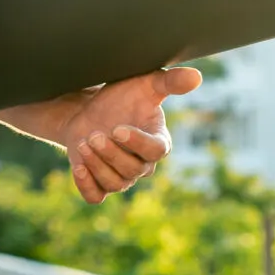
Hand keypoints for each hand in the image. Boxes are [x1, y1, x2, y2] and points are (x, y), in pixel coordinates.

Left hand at [64, 66, 201, 204]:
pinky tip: (78, 167)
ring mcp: (121, 177)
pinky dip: (86, 185)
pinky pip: (95, 197)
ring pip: (114, 184)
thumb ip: (169, 82)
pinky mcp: (99, 184)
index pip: (156, 151)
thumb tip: (196, 77)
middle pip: (132, 170)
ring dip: (97, 166)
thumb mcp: (145, 84)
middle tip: (94, 135)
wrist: (87, 109)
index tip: (117, 129)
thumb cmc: (121, 97)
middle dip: (111, 153)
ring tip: (83, 143)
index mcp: (157, 141)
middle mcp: (142, 164)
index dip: (137, 143)